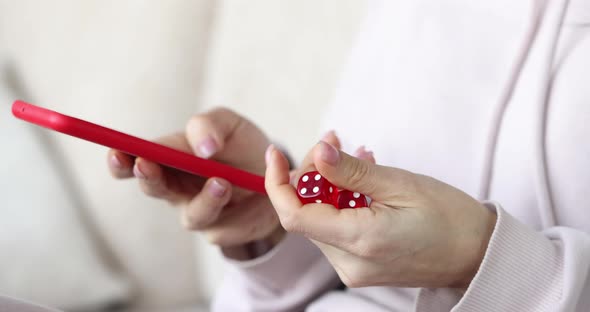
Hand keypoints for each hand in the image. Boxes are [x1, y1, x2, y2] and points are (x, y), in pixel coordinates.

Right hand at [107, 107, 278, 250]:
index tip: (117, 152)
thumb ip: (209, 125)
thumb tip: (203, 147)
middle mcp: (176, 187)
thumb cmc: (241, 145)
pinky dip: (239, 215)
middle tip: (147, 165)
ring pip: (193, 215)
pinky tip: (254, 200)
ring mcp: (197, 211)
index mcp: (169, 157)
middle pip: (152, 187)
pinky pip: (224, 228)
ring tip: (222, 183)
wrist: (276, 174)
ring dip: (205, 200)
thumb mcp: (229, 124)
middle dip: (147, 177)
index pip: (134, 158)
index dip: (122, 158)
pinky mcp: (220, 230)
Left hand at [265, 139, 496, 288]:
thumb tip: (318, 154)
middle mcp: (349, 263)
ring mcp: (354, 268)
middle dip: (311, 173)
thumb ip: (352, 172)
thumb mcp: (401, 184)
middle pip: (306, 213)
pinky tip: (361, 179)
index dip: (277, 182)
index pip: (294, 215)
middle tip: (333, 141)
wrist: (478, 255)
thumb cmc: (450, 219)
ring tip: (355, 155)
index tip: (274, 154)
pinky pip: (337, 229)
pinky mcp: (361, 267)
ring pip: (320, 219)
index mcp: (359, 241)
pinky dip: (341, 201)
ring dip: (328, 185)